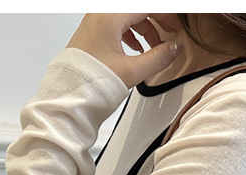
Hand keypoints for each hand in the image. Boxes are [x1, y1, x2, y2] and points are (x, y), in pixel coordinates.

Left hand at [66, 14, 182, 87]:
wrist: (70, 95)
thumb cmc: (91, 82)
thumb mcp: (132, 71)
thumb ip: (158, 58)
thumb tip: (174, 49)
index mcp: (109, 17)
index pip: (146, 8)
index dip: (165, 16)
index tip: (176, 27)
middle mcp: (99, 14)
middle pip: (136, 10)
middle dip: (156, 21)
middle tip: (169, 35)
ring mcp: (94, 22)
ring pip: (126, 16)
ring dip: (144, 28)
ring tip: (153, 47)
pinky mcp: (91, 32)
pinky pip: (116, 24)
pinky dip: (131, 32)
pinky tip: (136, 48)